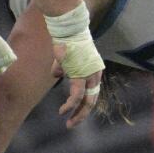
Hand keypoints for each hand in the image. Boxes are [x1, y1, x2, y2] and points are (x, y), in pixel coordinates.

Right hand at [43, 2, 105, 126]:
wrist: (68, 28)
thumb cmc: (67, 40)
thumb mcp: (66, 57)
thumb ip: (63, 67)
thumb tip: (58, 75)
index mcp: (94, 70)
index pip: (92, 92)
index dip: (83, 104)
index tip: (74, 112)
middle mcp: (95, 73)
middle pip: (92, 99)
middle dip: (82, 115)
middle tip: (72, 124)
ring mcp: (89, 74)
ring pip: (86, 100)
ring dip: (77, 114)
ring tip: (68, 123)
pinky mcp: (80, 74)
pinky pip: (76, 94)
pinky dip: (70, 105)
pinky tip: (64, 111)